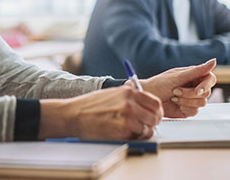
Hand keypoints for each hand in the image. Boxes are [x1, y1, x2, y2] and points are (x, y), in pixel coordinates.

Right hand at [38, 86, 162, 140]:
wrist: (73, 114)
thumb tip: (144, 103)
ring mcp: (128, 116)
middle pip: (155, 116)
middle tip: (145, 127)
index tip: (153, 116)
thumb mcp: (111, 93)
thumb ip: (128, 96)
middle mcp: (130, 102)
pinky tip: (121, 134)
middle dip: (152, 124)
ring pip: (148, 128)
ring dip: (142, 132)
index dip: (156, 112)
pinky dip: (133, 137)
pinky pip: (137, 136)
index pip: (155, 103)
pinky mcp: (123, 130)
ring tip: (129, 131)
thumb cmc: (90, 106)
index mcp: (128, 92)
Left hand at [140, 59, 216, 117]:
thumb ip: (197, 71)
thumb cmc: (160, 84)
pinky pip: (195, 112)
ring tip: (174, 96)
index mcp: (194, 76)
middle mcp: (195, 87)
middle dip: (190, 93)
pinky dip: (185, 108)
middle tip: (175, 91)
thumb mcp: (178, 76)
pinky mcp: (189, 109)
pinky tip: (176, 104)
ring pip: (202, 103)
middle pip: (206, 93)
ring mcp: (192, 99)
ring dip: (186, 100)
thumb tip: (213, 61)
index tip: (197, 90)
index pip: (210, 79)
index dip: (206, 85)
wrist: (148, 97)